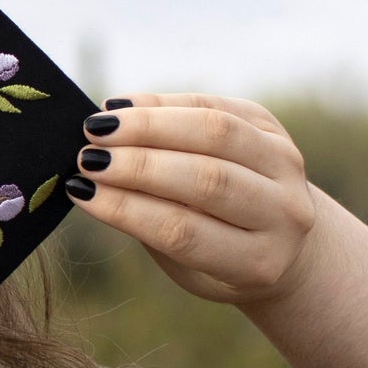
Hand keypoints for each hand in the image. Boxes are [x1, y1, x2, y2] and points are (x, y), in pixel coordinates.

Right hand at [64, 93, 317, 305]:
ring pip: (216, 132)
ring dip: (149, 125)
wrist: (281, 238)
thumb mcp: (186, 263)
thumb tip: (91, 179)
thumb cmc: (213, 255)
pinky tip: (122, 106)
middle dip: (138, 164)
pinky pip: (216, 106)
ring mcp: (286, 166)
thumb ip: (151, 223)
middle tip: (86, 155)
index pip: (183, 231)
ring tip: (99, 126)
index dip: (127, 209)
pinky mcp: (274, 128)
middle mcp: (283, 213)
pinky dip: (165, 103)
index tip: (81, 190)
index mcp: (257, 261)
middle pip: (206, 178)